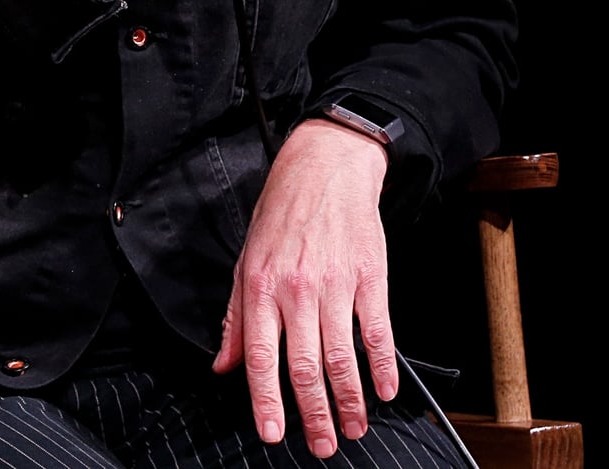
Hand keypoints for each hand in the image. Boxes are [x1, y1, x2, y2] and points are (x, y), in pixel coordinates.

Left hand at [213, 118, 396, 457]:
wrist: (326, 168)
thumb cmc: (283, 214)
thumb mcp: (246, 261)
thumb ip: (236, 319)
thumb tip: (224, 365)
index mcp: (261, 287)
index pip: (262, 357)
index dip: (266, 401)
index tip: (274, 434)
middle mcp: (297, 289)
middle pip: (305, 366)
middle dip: (314, 414)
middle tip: (321, 445)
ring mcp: (336, 284)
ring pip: (342, 356)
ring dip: (349, 401)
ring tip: (353, 428)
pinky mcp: (370, 276)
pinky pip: (378, 330)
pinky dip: (383, 365)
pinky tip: (385, 389)